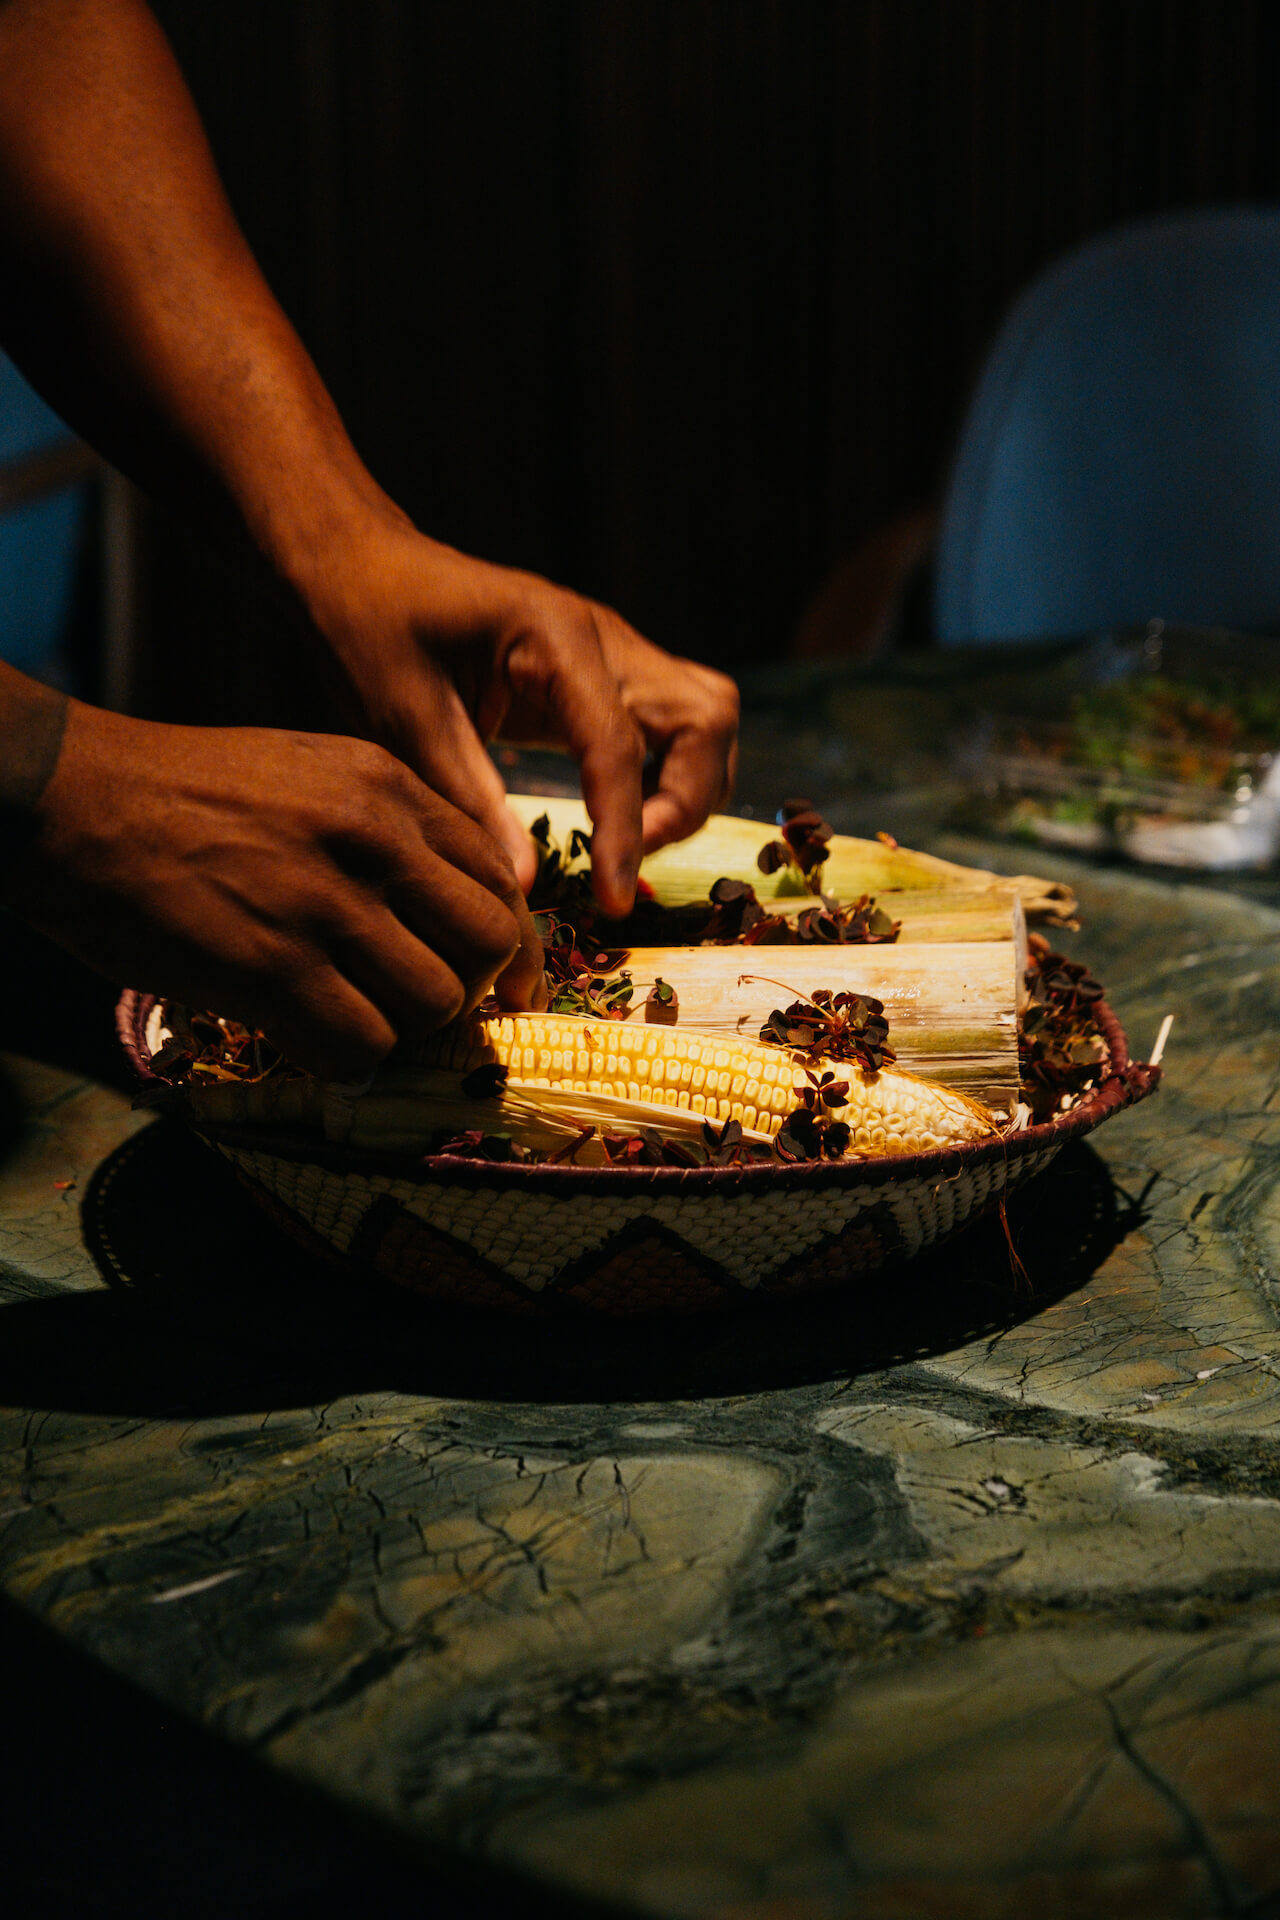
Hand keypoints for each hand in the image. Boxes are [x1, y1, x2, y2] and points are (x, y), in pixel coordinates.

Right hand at [8, 702, 544, 1078]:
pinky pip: (360, 1045)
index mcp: (387, 789)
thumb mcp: (308, 770)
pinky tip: (306, 1039)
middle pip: (488, 944)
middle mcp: (372, 840)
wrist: (73, 798)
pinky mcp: (271, 967)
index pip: (499, 878)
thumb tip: (444, 904)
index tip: (495, 981)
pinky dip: (345, 1060)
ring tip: (350, 1017)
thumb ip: (385, 827)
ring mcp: (324, 904)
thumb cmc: (184, 793)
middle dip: (471, 991)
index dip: (506, 943)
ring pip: (434, 1004)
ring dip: (402, 1030)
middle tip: (424, 1007)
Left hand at [301, 522, 739, 914]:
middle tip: (624, 856)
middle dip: (685, 799)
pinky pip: (673, 723)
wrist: (361, 566)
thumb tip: (524, 887)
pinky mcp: (606, 671)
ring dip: (688, 785)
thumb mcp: (406, 719)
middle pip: (705, 718)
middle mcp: (603, 635)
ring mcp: (613, 649)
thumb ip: (471, 802)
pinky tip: (617, 811)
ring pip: (706, 717)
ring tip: (626, 838)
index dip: (626, 834)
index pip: (619, 748)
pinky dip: (666, 772)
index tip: (614, 902)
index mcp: (554, 636)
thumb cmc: (371, 628)